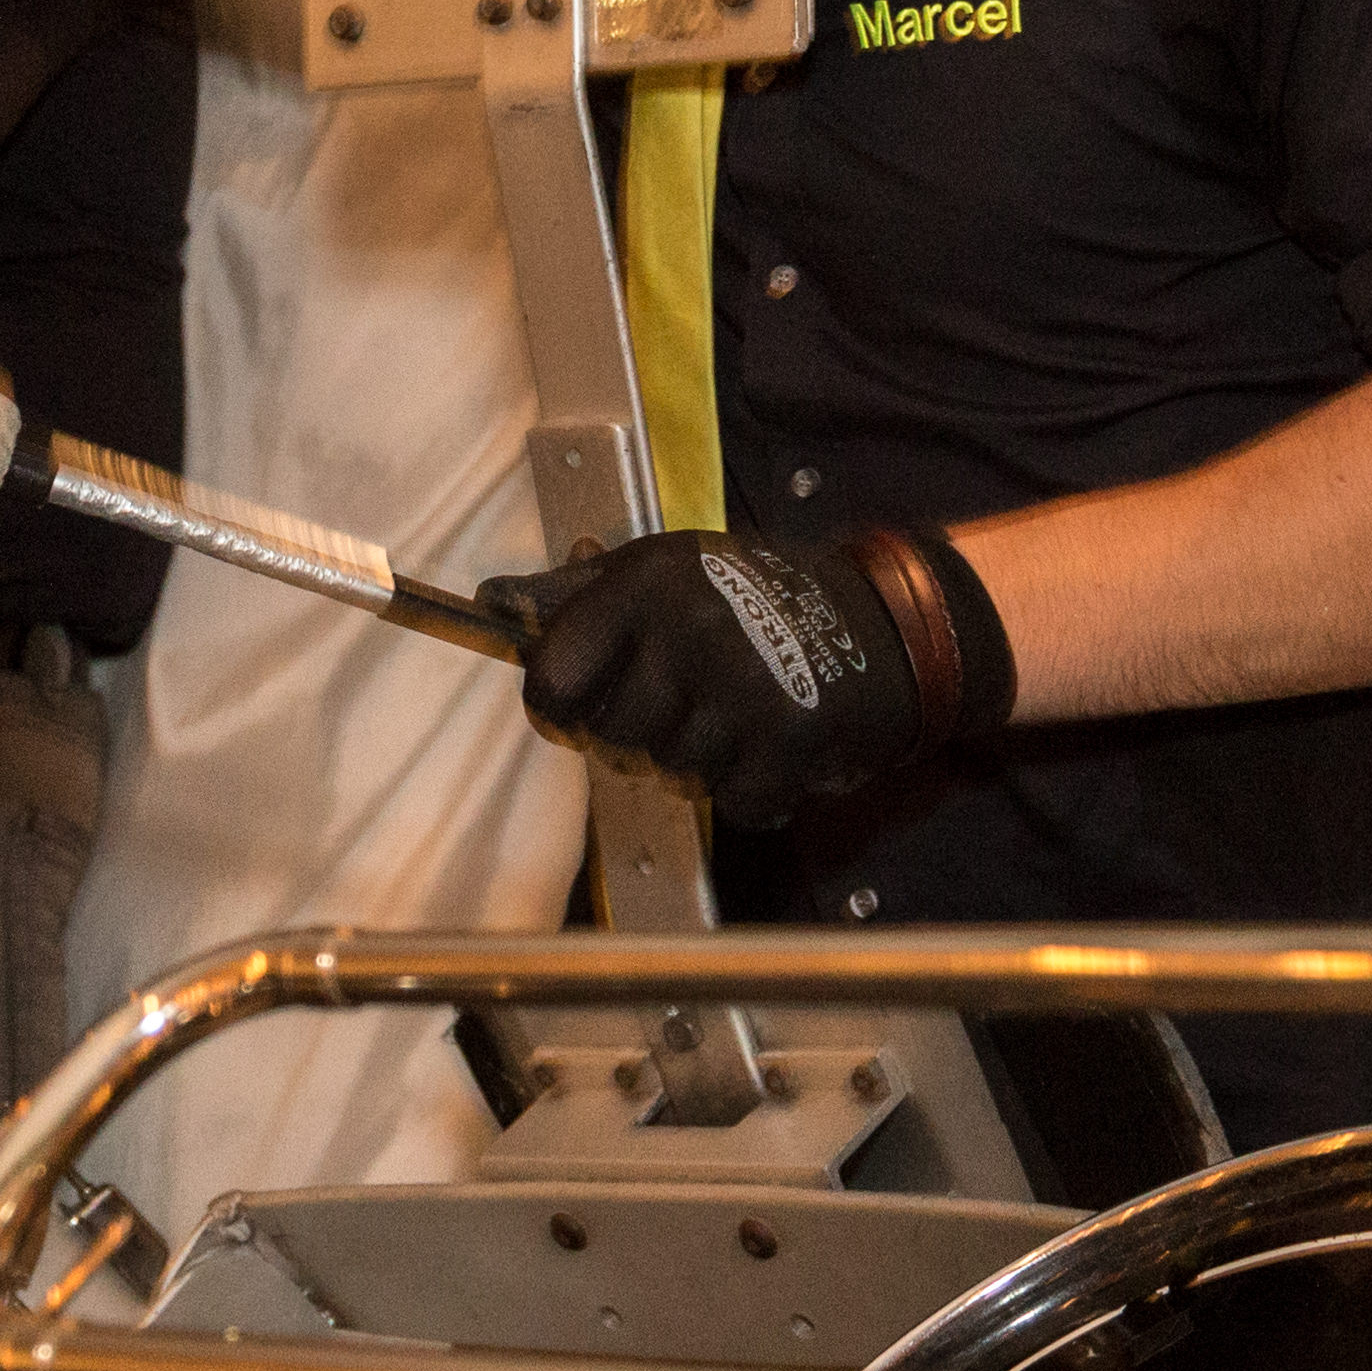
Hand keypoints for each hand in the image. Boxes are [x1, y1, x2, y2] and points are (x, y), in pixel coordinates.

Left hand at [484, 528, 951, 827]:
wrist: (881, 621)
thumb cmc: (752, 594)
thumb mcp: (660, 568)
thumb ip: (571, 594)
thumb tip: (490, 602)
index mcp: (644, 583)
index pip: (552, 681)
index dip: (560, 707)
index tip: (584, 705)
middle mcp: (689, 629)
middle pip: (610, 741)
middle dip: (637, 739)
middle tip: (682, 705)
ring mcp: (742, 686)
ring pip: (670, 775)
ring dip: (697, 764)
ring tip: (732, 717)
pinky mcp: (790, 737)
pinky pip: (735, 802)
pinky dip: (754, 790)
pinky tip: (769, 746)